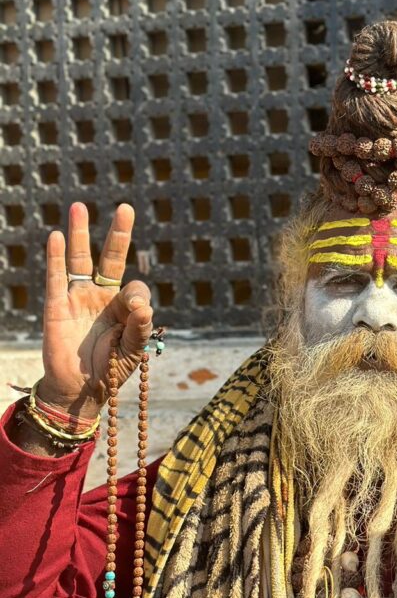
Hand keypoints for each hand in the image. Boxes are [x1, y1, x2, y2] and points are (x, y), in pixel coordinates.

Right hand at [39, 202, 153, 418]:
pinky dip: (55, 257)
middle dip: (118, 234)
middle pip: (109, 258)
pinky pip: (56, 277)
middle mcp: (101, 297)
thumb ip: (139, 327)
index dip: (137, 298)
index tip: (136, 312)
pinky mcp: (57, 307)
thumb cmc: (109, 370)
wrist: (80, 390)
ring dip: (79, 234)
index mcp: (123, 307)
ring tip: (79, 207)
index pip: (135, 289)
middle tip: (126, 208)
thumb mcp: (132, 350)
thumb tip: (140, 303)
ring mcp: (78, 299)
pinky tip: (56, 236)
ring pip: (79, 259)